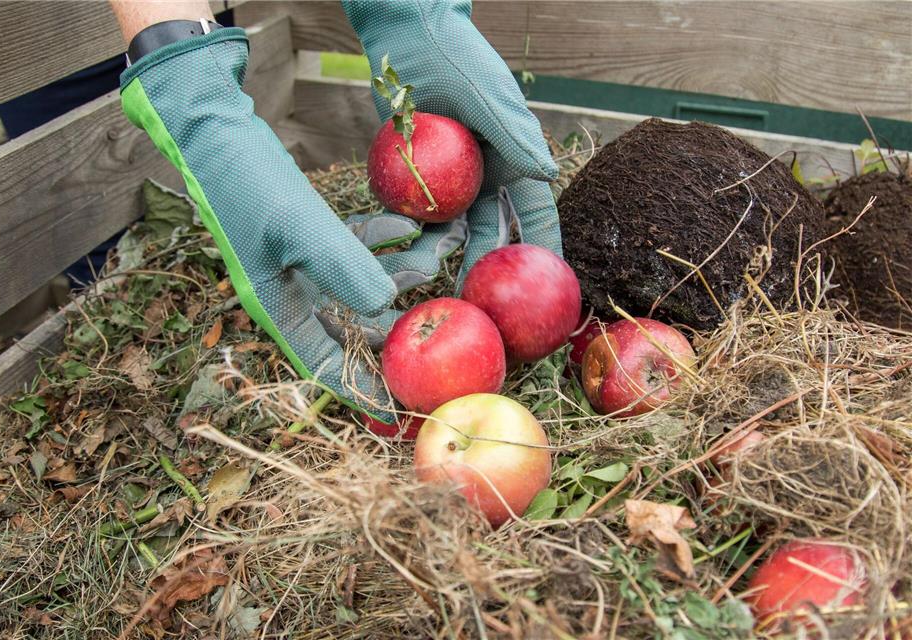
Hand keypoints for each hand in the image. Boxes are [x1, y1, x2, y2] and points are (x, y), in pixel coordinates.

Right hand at [120, 29, 415, 419]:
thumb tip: (387, 304)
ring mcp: (303, 264)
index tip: (400, 408)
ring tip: (446, 246)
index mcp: (278, 308)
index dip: (361, 388)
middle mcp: (293, 294)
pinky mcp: (313, 234)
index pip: (324, 365)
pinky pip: (357, 249)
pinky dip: (384, 239)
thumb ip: (340, 264)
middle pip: (356, 325)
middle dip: (403, 318)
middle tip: (451, 314)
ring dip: (404, 267)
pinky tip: (409, 225)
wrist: (212, 129)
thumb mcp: (294, 224)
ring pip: (364, 281)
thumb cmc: (241, 181)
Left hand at [343, 0, 560, 292]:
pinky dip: (401, 233)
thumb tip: (550, 174)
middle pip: (486, 237)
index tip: (549, 289)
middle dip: (481, 270)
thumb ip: (515, 135)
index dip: (542, 253)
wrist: (406, 40)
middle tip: (476, 302)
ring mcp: (446, 184)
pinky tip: (390, 252)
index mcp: (512, 165)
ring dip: (433, 256)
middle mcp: (483, 181)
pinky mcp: (412, 180)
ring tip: (419, 277)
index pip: (534, 217)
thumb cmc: (457, 58)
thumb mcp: (488, 95)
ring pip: (443, 232)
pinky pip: (408, 214)